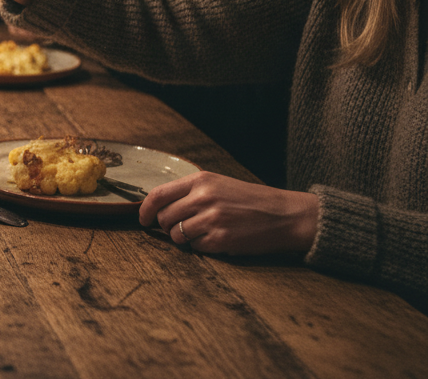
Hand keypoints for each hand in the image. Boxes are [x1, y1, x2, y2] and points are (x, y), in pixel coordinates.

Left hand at [139, 171, 318, 255]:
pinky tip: (217, 239)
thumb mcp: (218, 184)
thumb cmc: (250, 200)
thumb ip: (189, 193)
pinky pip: (196, 247)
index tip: (144, 220)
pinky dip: (202, 247)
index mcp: (201, 180)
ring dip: (184, 239)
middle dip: (167, 227)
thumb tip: (157, 208)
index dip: (145, 210)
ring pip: (177, 235)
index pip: (158, 195)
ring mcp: (212, 219)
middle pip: (164, 218)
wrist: (285, 215)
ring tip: (202, 233)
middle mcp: (203, 198)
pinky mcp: (221, 239)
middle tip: (180, 228)